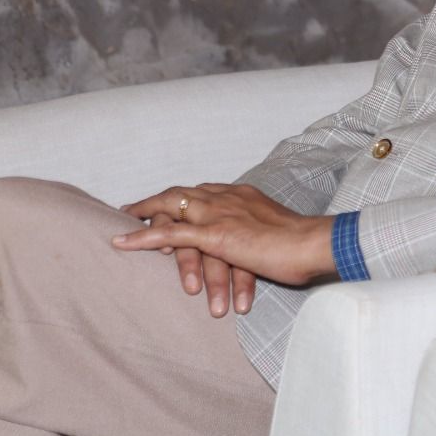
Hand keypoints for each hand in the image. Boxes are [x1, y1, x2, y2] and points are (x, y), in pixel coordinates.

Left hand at [114, 185, 337, 309]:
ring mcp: (219, 214)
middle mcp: (228, 197)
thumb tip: (256, 245)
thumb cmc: (304, 243)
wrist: (314, 243)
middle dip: (155, 201)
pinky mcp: (215, 235)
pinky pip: (169, 235)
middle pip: (181, 193)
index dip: (182, 197)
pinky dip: (142, 237)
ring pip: (171, 210)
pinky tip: (121, 243)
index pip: (204, 191)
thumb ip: (259, 233)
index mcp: (243, 195)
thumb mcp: (277, 231)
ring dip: (143, 217)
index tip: (168, 202)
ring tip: (121, 223)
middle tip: (132, 208)